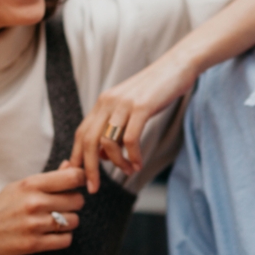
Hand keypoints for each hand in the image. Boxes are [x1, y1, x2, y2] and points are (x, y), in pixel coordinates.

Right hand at [0, 164, 85, 254]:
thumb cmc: (3, 205)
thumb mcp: (22, 186)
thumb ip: (49, 178)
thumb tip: (71, 166)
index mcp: (31, 184)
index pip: (73, 177)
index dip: (82, 180)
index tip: (79, 184)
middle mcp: (33, 202)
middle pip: (78, 200)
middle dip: (74, 203)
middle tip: (63, 206)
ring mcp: (34, 224)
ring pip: (74, 221)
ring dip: (69, 222)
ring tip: (55, 220)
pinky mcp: (33, 244)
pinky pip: (66, 240)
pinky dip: (63, 237)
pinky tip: (52, 233)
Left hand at [70, 51, 196, 192]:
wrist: (176, 66)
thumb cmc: (155, 89)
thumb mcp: (129, 106)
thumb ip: (115, 126)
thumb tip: (103, 153)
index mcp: (103, 103)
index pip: (81, 133)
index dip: (77, 157)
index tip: (80, 177)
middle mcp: (108, 102)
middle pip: (88, 141)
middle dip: (89, 169)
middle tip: (93, 188)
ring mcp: (124, 104)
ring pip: (108, 142)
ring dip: (117, 163)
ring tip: (128, 171)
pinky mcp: (141, 107)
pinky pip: (130, 139)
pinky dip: (133, 156)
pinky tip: (139, 163)